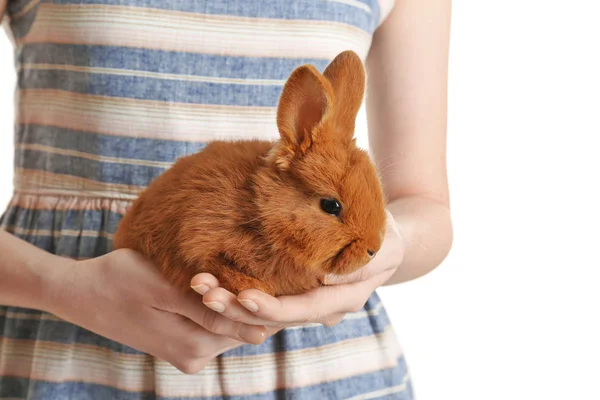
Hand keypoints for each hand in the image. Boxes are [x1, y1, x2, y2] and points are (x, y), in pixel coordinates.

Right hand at [45, 249, 269, 373]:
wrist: (82, 294)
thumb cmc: (120, 280)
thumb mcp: (165, 289)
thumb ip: (211, 312)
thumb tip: (260, 331)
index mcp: (194, 345)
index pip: (251, 325)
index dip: (267, 299)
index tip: (276, 274)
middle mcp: (195, 357)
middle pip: (243, 327)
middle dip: (251, 298)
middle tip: (259, 264)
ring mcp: (189, 354)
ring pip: (230, 325)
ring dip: (236, 300)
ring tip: (238, 268)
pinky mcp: (182, 346)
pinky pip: (214, 325)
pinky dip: (221, 305)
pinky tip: (219, 283)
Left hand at [191, 210, 403, 327]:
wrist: (387, 239)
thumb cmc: (382, 232)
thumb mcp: (380, 241)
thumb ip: (360, 263)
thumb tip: (329, 282)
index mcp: (342, 298)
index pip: (302, 309)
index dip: (272, 307)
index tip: (242, 297)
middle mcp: (321, 307)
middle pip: (275, 316)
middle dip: (238, 308)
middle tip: (205, 293)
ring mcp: (307, 301)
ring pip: (264, 310)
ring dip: (231, 301)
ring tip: (200, 286)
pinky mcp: (296, 289)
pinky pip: (266, 296)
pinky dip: (239, 292)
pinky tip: (214, 281)